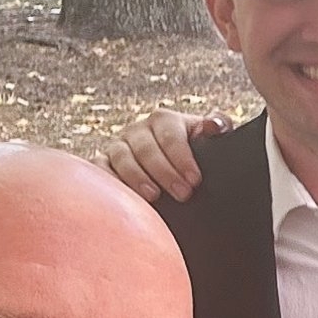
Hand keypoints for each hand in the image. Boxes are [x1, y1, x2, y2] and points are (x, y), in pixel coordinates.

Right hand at [97, 108, 229, 202]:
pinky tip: (123, 196)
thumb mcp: (208, 140)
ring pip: (122, 157)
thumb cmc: (195, 153)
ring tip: (153, 197)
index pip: (171, 135)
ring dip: (137, 178)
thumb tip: (214, 125)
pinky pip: (100, 168)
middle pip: (146, 148)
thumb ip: (217, 127)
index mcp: (164, 120)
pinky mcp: (104, 163)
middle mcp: (139, 130)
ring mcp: (119, 146)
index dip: (182, 158)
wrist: (176, 171)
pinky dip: (108, 180)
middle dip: (165, 172)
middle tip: (183, 194)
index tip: (195, 180)